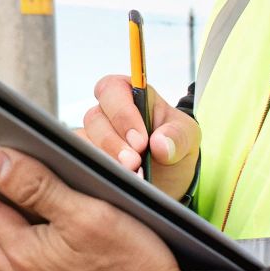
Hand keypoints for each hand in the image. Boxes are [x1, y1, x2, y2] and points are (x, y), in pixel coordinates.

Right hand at [79, 75, 199, 201]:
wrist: (169, 179)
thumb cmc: (173, 146)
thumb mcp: (187, 137)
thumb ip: (178, 136)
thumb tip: (160, 144)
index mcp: (131, 95)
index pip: (113, 89)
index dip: (123, 113)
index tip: (141, 140)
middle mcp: (108, 112)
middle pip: (95, 117)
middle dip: (114, 142)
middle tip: (134, 161)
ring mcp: (94, 136)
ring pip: (84, 141)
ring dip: (107, 159)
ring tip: (130, 174)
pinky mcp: (87, 158)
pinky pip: (82, 161)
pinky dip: (98, 171)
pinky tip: (116, 180)